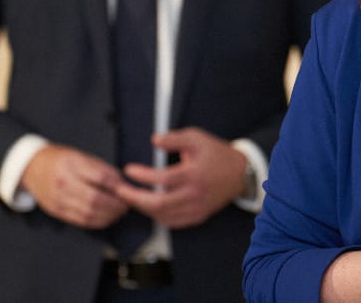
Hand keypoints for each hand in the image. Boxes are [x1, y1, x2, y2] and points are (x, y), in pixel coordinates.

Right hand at [20, 143, 128, 228]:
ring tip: (120, 211)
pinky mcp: (57, 211)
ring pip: (89, 213)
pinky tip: (107, 217)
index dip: (118, 185)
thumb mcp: (81, 155)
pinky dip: (98, 221)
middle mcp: (64, 182)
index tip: (128, 188)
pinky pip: (81, 221)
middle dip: (116, 204)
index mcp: (72, 164)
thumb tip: (122, 183)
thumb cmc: (61, 159)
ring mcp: (59, 199)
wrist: (32, 167)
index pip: (100, 177)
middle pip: (95, 198)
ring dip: (109, 215)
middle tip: (127, 203)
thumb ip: (101, 168)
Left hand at [113, 127, 246, 227]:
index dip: (142, 176)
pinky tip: (149, 207)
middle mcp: (195, 194)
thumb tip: (154, 140)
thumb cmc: (216, 154)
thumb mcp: (196, 138)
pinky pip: (172, 222)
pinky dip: (157, 216)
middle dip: (135, 198)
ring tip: (132, 197)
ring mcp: (197, 208)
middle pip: (159, 204)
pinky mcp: (198, 216)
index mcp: (194, 173)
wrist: (239, 173)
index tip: (128, 170)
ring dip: (143, 208)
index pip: (162, 179)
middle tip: (120, 191)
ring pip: (163, 216)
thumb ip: (174, 138)